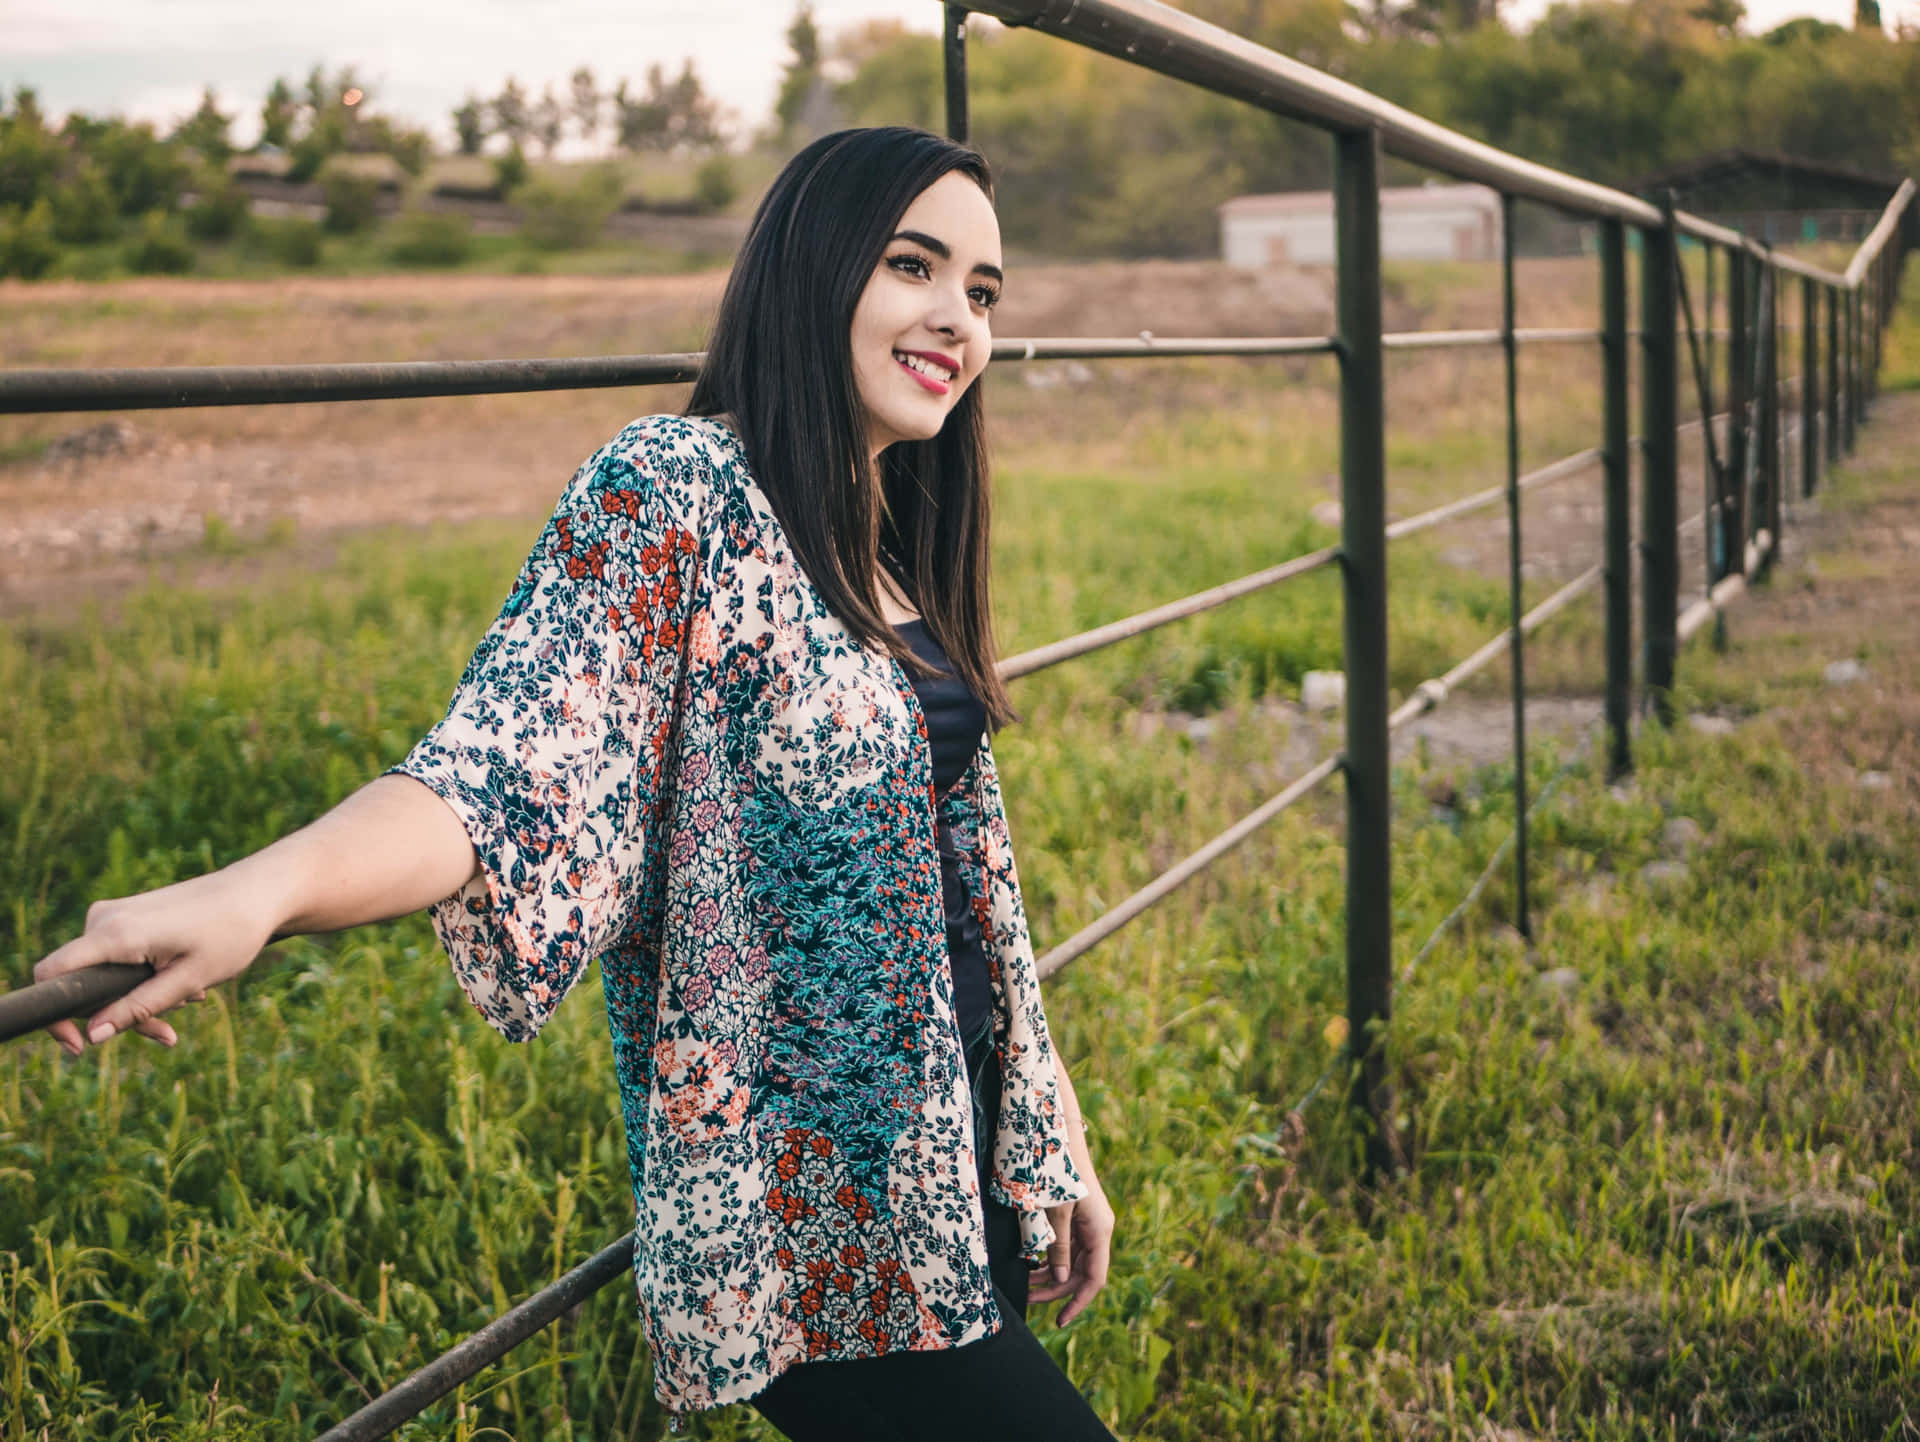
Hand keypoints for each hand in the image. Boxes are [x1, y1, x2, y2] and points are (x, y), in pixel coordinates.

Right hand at [34, 870, 276, 1055]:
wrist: (259, 891)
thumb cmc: (231, 934)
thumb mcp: (187, 981)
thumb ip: (138, 1009)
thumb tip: (92, 1036)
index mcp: (114, 933)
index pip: (52, 975)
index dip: (55, 1016)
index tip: (79, 1047)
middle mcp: (104, 918)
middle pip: (82, 982)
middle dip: (120, 1013)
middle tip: (168, 1034)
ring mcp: (114, 914)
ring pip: (104, 974)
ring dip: (140, 997)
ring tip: (192, 998)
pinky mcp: (127, 915)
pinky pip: (118, 958)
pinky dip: (145, 978)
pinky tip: (185, 982)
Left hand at [1028, 1182, 1113, 1324]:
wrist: (1059, 1137)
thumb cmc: (1059, 1172)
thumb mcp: (1056, 1212)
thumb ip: (1059, 1246)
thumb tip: (1059, 1279)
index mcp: (1099, 1231)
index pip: (1094, 1279)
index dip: (1078, 1302)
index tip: (1060, 1321)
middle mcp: (1098, 1230)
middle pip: (1080, 1273)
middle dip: (1055, 1289)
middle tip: (1028, 1298)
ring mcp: (1088, 1224)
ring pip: (1072, 1261)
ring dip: (1050, 1274)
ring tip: (1025, 1283)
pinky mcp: (1078, 1217)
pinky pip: (1067, 1246)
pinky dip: (1051, 1257)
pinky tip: (1032, 1263)